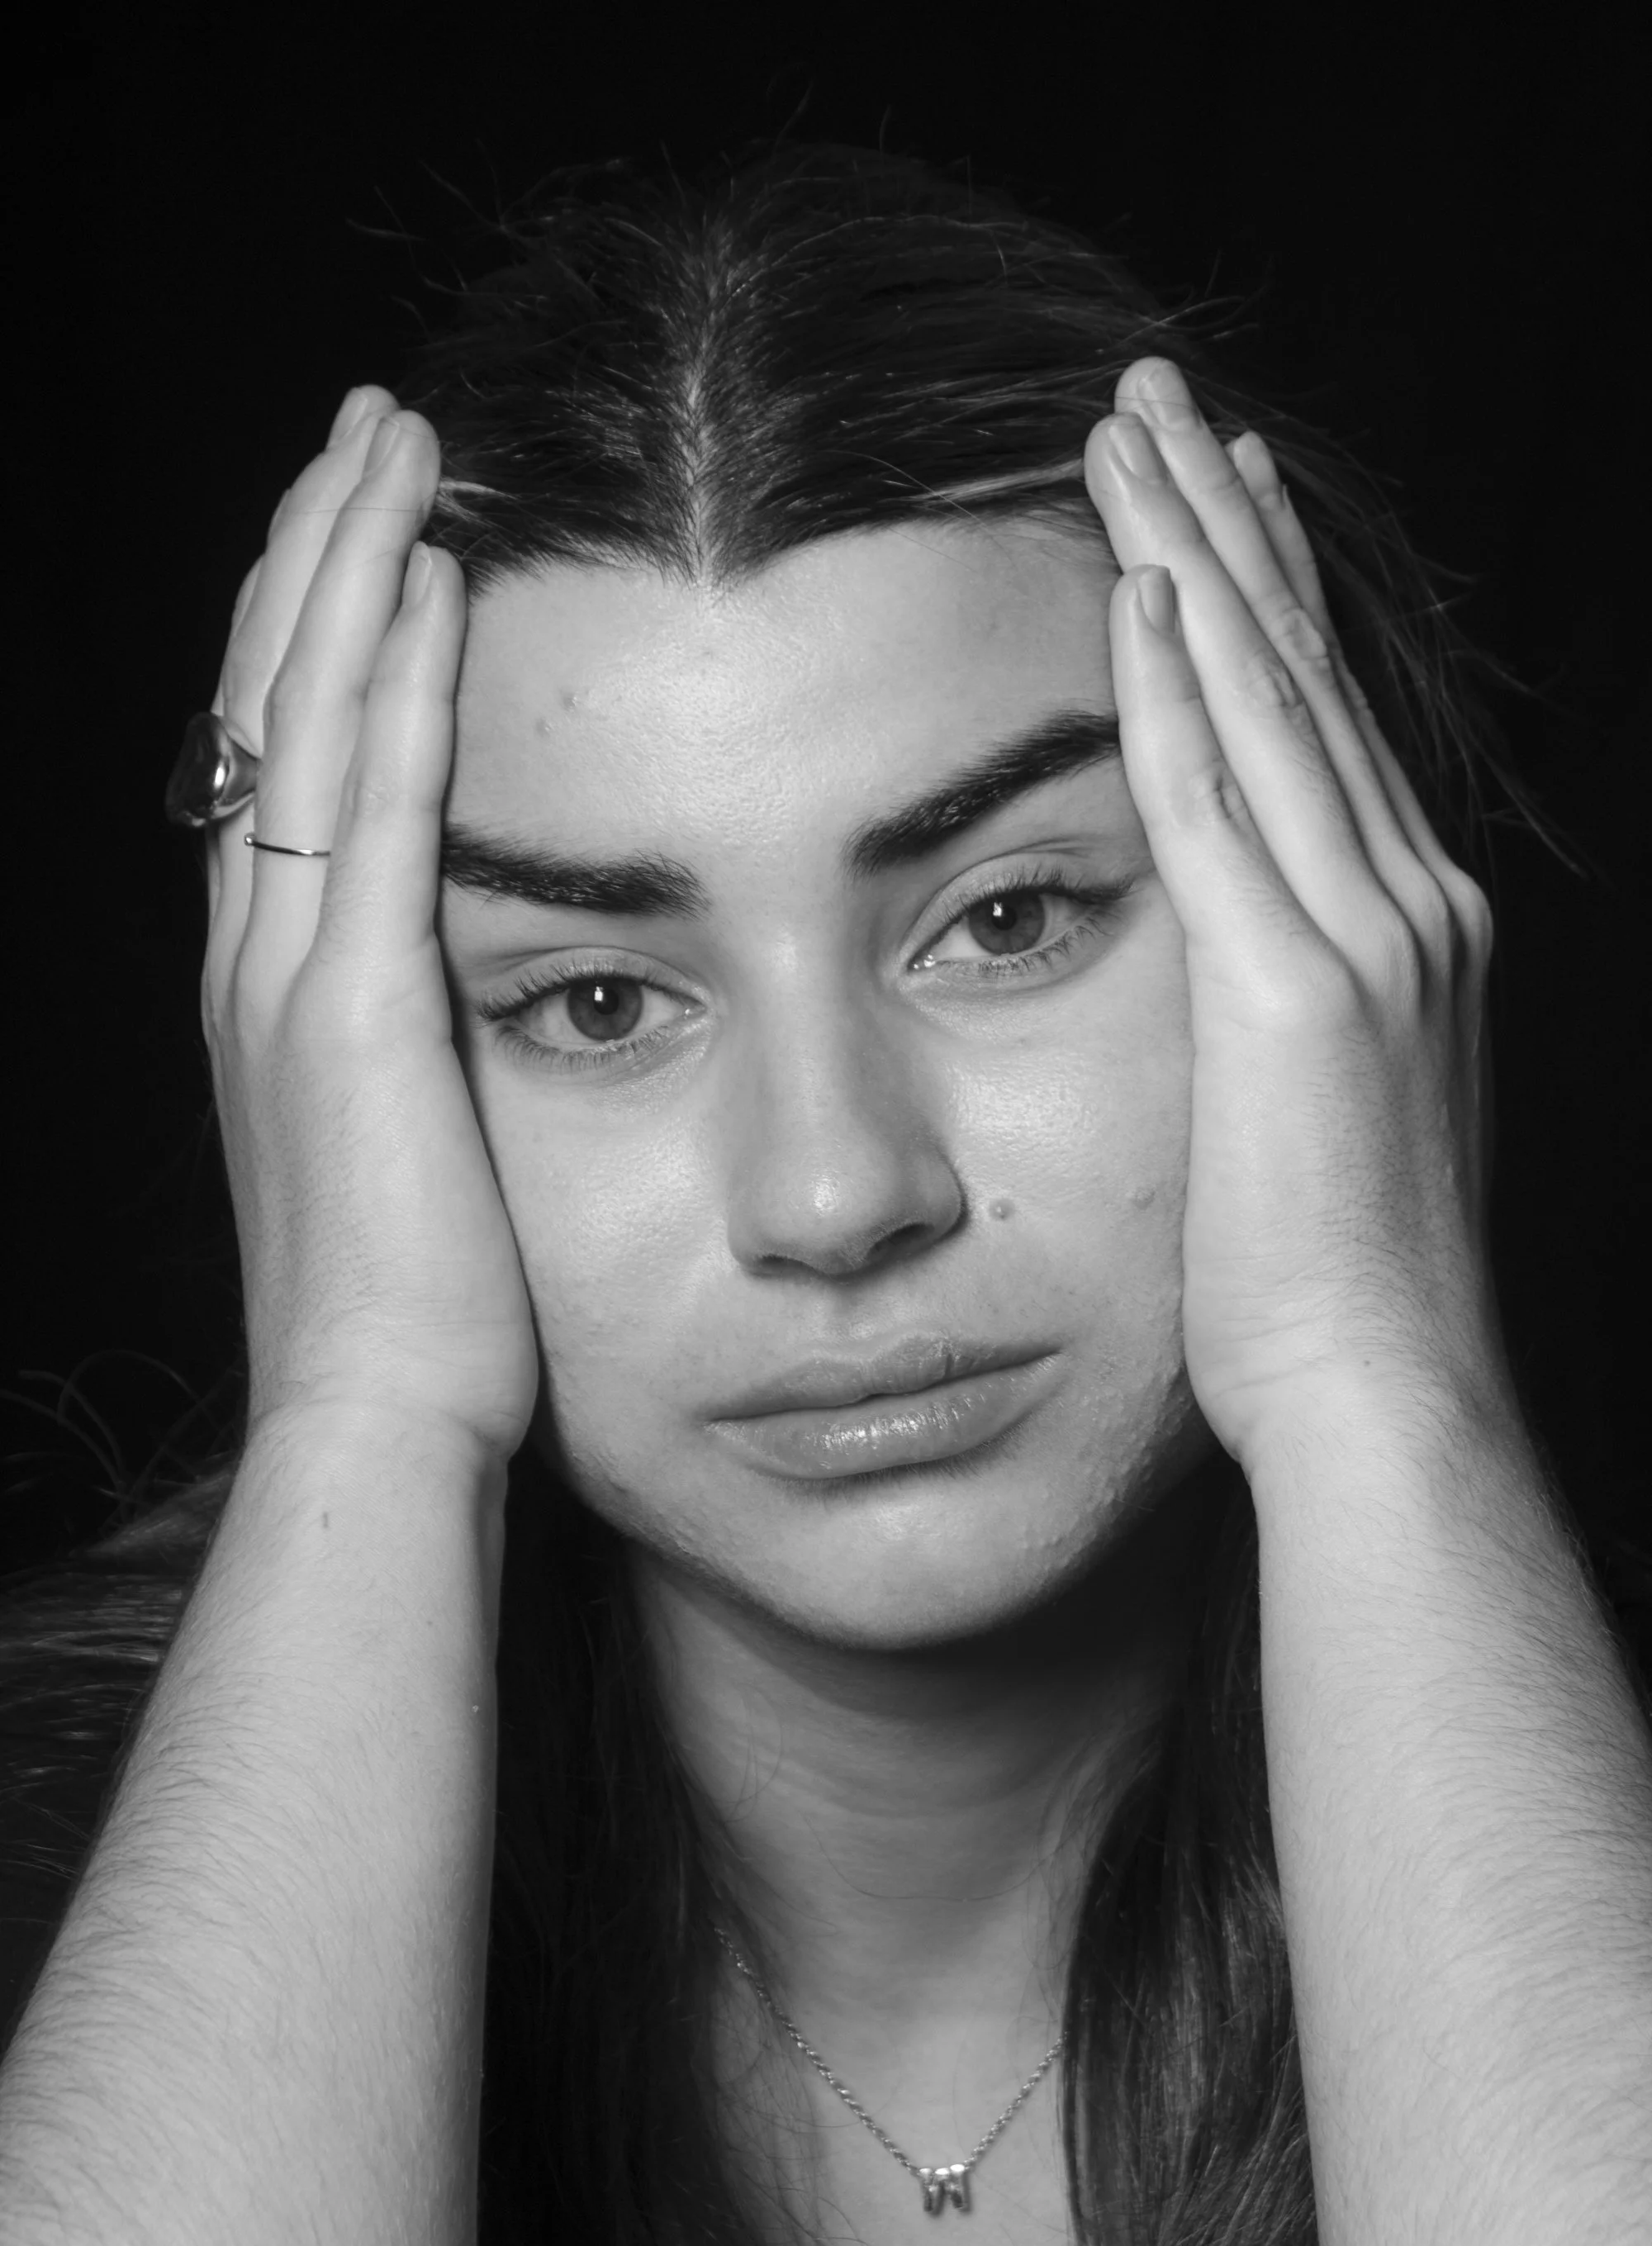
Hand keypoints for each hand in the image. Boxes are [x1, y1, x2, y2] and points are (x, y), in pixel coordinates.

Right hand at [203, 390, 537, 1458]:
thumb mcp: (413, 1157)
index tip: (365, 533)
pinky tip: (431, 572)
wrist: (374, 1428)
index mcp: (274, 992)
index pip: (283, 767)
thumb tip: (475, 1002)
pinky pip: (374, 803)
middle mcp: (256, 959)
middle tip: (368, 433)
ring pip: (303, 719)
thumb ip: (422, 1058)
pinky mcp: (353, 1007)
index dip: (312, 636)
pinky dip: (394, 676)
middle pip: (268, 704)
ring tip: (392, 440)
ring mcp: (290, 975)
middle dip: (315, 554)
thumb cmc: (419, 1321)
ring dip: (346, 566)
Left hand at [1085, 360, 1501, 1470]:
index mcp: (1404, 931)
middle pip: (1296, 670)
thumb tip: (1234, 979)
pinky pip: (1220, 805)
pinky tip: (1129, 586)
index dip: (1267, 595)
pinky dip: (1174, 689)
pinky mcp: (1295, 994)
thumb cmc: (1324, 1293)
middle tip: (1160, 398)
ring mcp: (1363, 940)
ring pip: (1264, 701)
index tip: (1218, 493)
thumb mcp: (1313, 1118)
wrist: (1383, 1396)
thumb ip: (1283, 1017)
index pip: (1321, 721)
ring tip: (1125, 432)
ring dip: (1190, 554)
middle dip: (1222, 521)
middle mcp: (1405, 904)